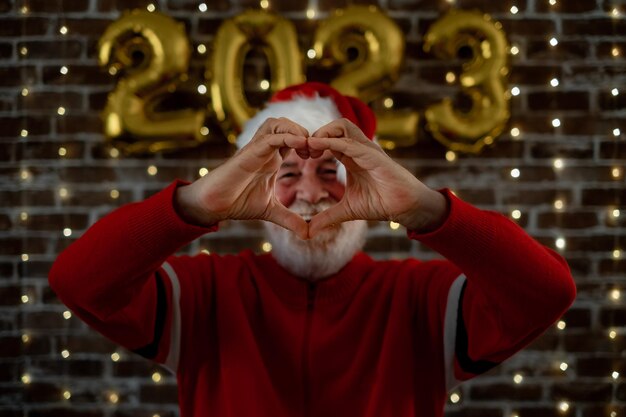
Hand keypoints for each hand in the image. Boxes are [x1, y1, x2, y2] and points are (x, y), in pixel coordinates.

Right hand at [176, 118, 311, 238]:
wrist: (214, 205)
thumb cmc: (237, 203)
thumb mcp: (271, 211)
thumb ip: (290, 219)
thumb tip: (307, 234)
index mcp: (272, 158)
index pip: (293, 138)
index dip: (309, 142)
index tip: (320, 156)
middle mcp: (265, 150)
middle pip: (286, 124)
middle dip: (304, 132)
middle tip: (315, 150)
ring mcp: (256, 149)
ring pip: (277, 123)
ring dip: (295, 129)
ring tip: (307, 145)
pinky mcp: (249, 152)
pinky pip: (270, 137)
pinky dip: (286, 137)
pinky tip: (300, 144)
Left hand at [306, 119, 447, 236]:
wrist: (404, 207)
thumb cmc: (381, 203)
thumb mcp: (347, 210)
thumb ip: (327, 217)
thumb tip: (309, 232)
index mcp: (352, 156)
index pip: (330, 138)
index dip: (313, 143)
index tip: (300, 156)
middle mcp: (359, 148)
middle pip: (336, 126)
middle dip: (316, 132)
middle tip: (302, 150)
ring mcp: (366, 149)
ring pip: (342, 125)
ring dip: (322, 132)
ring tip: (308, 146)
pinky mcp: (372, 155)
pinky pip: (349, 142)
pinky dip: (330, 141)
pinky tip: (315, 146)